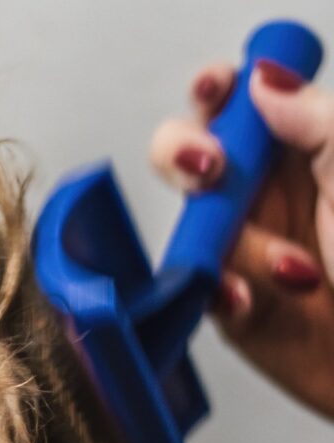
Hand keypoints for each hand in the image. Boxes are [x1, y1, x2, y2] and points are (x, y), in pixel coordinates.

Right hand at [150, 60, 333, 418]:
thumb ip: (314, 120)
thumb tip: (262, 79)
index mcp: (303, 155)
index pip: (239, 104)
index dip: (216, 89)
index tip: (213, 88)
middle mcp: (268, 198)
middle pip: (189, 155)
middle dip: (186, 156)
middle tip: (212, 170)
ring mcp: (244, 252)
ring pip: (193, 227)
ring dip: (235, 246)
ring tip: (294, 270)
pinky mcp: (231, 305)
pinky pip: (198, 289)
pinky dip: (222, 293)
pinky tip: (254, 299)